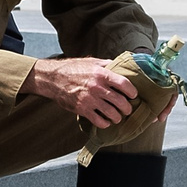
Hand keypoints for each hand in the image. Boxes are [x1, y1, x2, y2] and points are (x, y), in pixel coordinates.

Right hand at [24, 56, 140, 127]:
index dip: (132, 91)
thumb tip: (121, 66)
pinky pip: (99, 121)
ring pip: (112, 113)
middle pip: (120, 102)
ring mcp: (90, 100)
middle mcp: (97, 87)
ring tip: (117, 117)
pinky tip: (106, 122)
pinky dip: (105, 124)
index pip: (124, 83)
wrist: (53, 79)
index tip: (134, 95)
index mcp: (101, 74)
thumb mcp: (92, 62)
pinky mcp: (82, 109)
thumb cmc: (73, 69)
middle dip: (127, 108)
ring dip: (117, 117)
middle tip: (127, 109)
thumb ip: (107, 65)